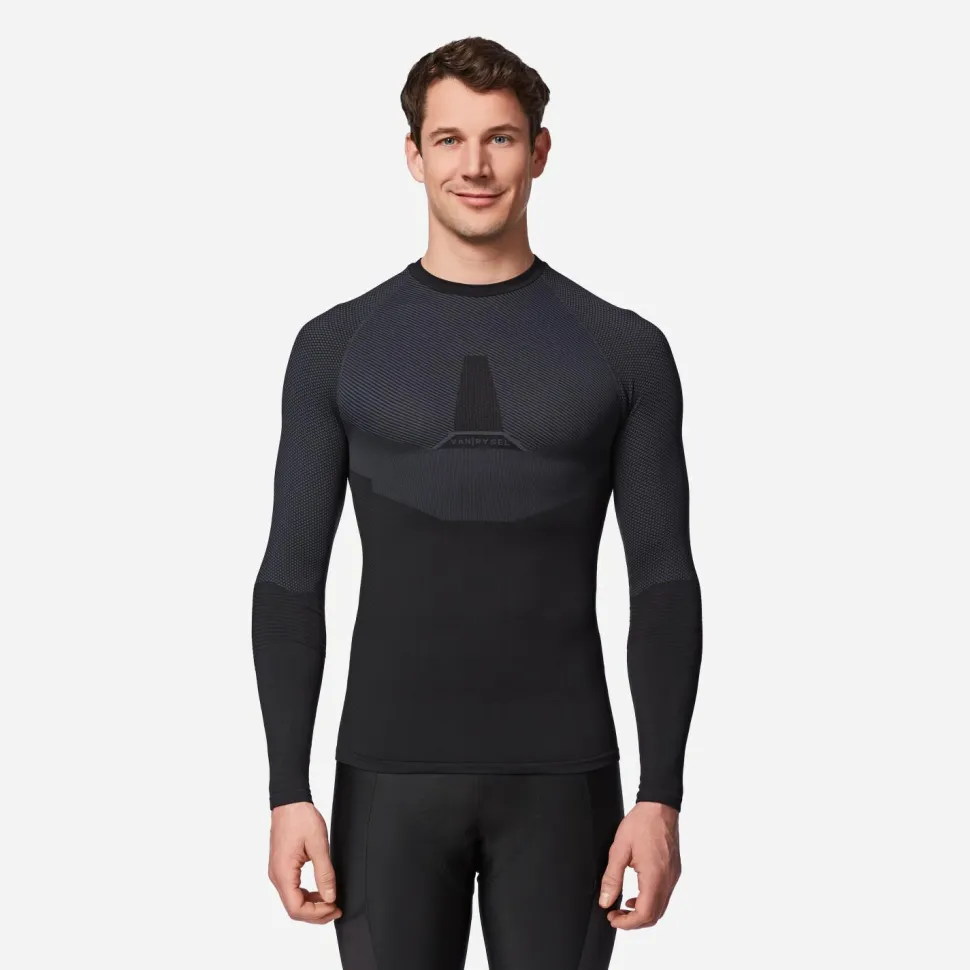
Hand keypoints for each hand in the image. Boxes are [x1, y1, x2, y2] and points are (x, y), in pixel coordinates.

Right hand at [267, 801, 342, 923]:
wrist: (290, 802)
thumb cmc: (301, 818)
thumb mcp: (318, 845)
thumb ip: (324, 873)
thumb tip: (330, 896)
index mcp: (283, 873)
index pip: (296, 908)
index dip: (317, 914)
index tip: (334, 907)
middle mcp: (277, 876)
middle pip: (293, 908)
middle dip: (316, 913)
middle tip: (336, 908)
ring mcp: (278, 872)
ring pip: (293, 900)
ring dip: (312, 905)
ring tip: (331, 901)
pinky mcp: (281, 867)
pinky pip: (292, 889)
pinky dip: (306, 894)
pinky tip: (320, 890)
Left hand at [597, 801, 680, 929]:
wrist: (660, 806)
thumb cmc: (641, 823)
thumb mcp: (619, 849)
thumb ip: (612, 877)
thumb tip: (606, 901)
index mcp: (655, 876)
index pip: (644, 914)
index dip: (627, 923)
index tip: (612, 918)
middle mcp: (668, 880)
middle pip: (654, 916)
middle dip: (634, 922)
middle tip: (614, 915)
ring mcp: (673, 876)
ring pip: (660, 907)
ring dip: (642, 913)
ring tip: (622, 908)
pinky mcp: (674, 871)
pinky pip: (664, 896)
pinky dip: (650, 902)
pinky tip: (635, 895)